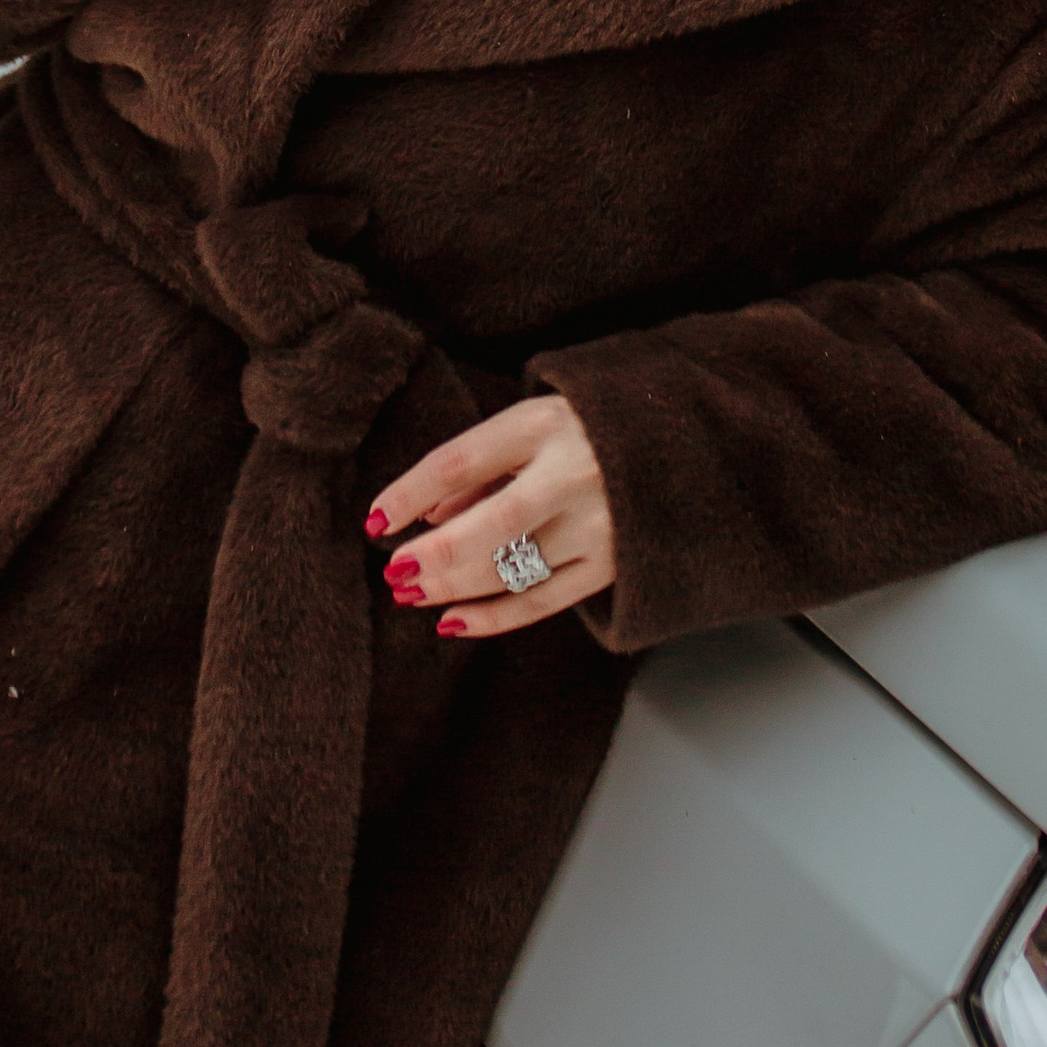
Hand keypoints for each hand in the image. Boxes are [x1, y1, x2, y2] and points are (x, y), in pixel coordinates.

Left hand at [365, 395, 612, 637]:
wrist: (672, 445)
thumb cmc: (580, 431)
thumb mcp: (529, 426)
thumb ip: (477, 469)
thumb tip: (423, 517)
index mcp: (543, 425)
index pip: (462, 461)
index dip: (411, 492)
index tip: (374, 521)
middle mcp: (573, 473)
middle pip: (491, 523)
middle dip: (434, 554)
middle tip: (394, 572)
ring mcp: (596, 524)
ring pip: (512, 569)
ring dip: (454, 588)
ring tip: (413, 593)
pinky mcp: (610, 565)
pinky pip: (542, 601)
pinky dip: (493, 617)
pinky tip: (452, 622)